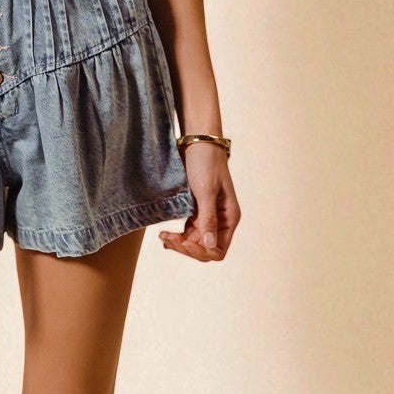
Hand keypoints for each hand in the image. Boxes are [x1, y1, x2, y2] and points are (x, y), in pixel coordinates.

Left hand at [159, 142, 240, 260]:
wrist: (197, 142)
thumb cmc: (205, 163)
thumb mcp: (206, 191)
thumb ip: (208, 219)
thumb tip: (210, 245)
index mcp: (229, 217)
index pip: (218, 249)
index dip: (201, 251)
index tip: (184, 242)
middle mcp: (221, 220)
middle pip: (205, 248)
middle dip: (187, 248)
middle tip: (168, 240)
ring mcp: (208, 215)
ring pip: (195, 241)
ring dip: (180, 243)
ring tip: (163, 237)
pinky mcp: (196, 209)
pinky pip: (188, 230)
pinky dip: (178, 235)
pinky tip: (165, 235)